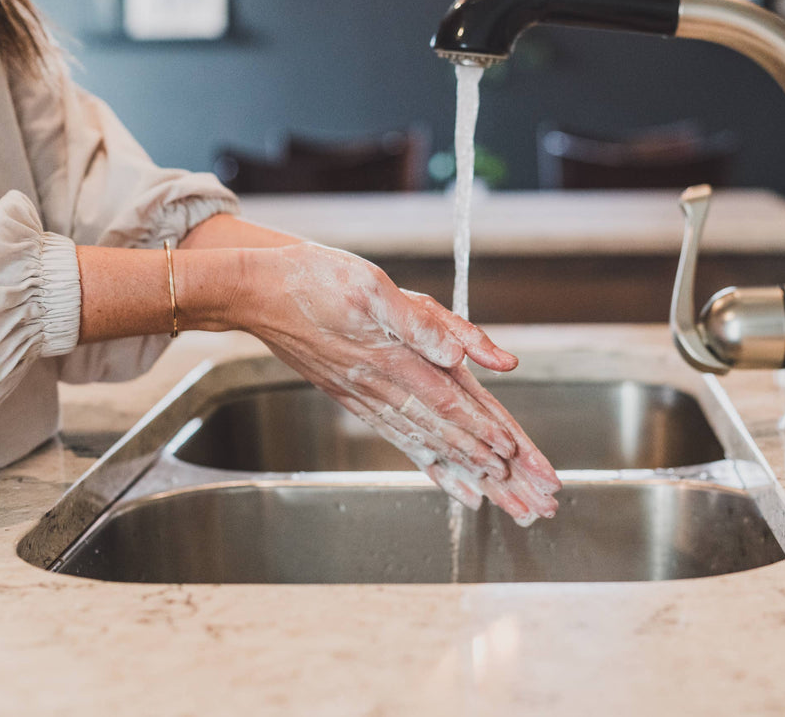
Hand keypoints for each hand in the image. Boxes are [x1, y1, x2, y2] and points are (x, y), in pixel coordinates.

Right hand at [228, 242, 560, 523]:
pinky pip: (403, 441)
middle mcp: (383, 388)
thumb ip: (426, 322)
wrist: (255, 292)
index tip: (516, 459)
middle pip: (449, 436)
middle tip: (529, 498)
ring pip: (429, 446)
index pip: (451, 405)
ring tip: (505, 503)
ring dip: (470, 475)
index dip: (485, 431)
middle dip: (493, 469)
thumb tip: (466, 354)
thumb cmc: (313, 280)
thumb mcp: (375, 287)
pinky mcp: (356, 398)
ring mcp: (368, 398)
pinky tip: (454, 484)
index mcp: (394, 360)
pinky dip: (433, 466)